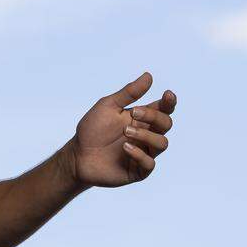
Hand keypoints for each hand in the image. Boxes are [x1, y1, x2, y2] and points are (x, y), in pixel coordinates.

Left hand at [66, 71, 175, 187]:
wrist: (78, 154)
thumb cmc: (93, 129)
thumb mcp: (108, 106)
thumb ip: (129, 93)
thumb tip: (148, 76)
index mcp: (141, 119)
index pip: (163, 109)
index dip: (169, 102)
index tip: (167, 94)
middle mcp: (146, 135)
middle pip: (166, 124)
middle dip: (154, 116)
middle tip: (134, 113)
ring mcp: (144, 152)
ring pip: (162, 144)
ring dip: (146, 135)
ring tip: (125, 131)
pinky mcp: (138, 170)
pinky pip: (150, 163)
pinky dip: (139, 154)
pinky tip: (125, 147)